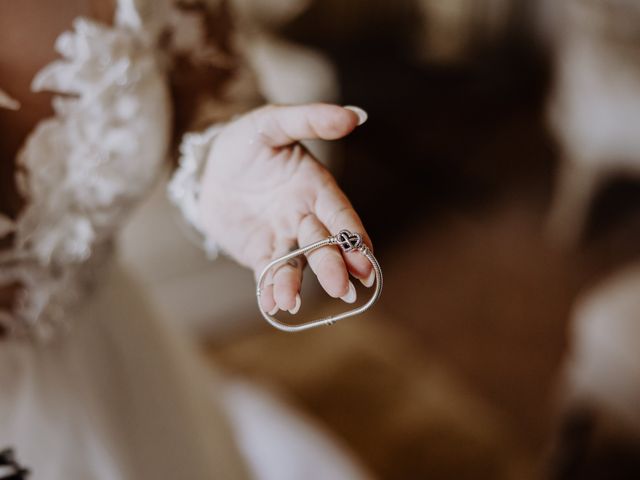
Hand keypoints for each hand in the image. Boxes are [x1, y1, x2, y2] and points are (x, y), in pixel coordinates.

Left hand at [198, 103, 373, 314]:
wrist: (211, 165)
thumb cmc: (248, 141)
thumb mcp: (273, 122)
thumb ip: (310, 119)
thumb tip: (356, 115)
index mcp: (316, 188)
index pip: (340, 215)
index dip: (354, 237)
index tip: (366, 260)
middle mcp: (305, 217)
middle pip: (321, 244)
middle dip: (331, 265)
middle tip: (341, 288)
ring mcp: (283, 237)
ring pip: (294, 263)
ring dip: (294, 283)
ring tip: (289, 301)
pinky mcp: (260, 252)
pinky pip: (267, 273)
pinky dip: (269, 289)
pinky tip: (271, 305)